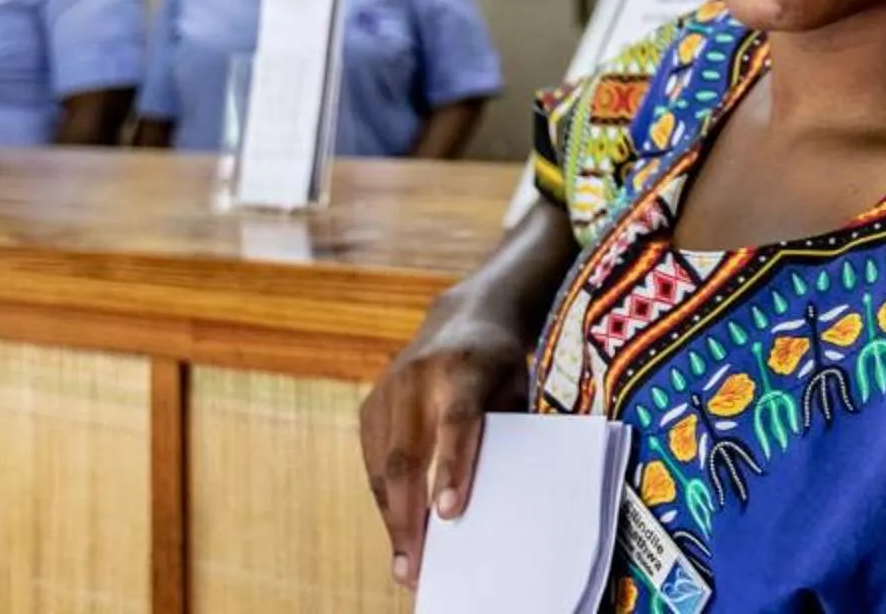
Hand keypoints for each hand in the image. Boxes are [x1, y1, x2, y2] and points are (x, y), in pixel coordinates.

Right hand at [359, 301, 532, 586]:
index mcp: (466, 368)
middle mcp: (418, 376)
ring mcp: (387, 389)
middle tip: (417, 568)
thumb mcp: (515, 390)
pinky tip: (398, 528)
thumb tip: (489, 505)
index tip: (450, 514)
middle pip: (407, 454)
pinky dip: (385, 500)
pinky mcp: (369, 404)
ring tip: (406, 563)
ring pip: (383, 466)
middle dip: (409, 517)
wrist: (465, 318)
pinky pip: (372, 463)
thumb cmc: (500, 368)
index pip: (457, 421)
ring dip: (393, 518)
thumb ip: (502, 435)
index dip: (453, 468)